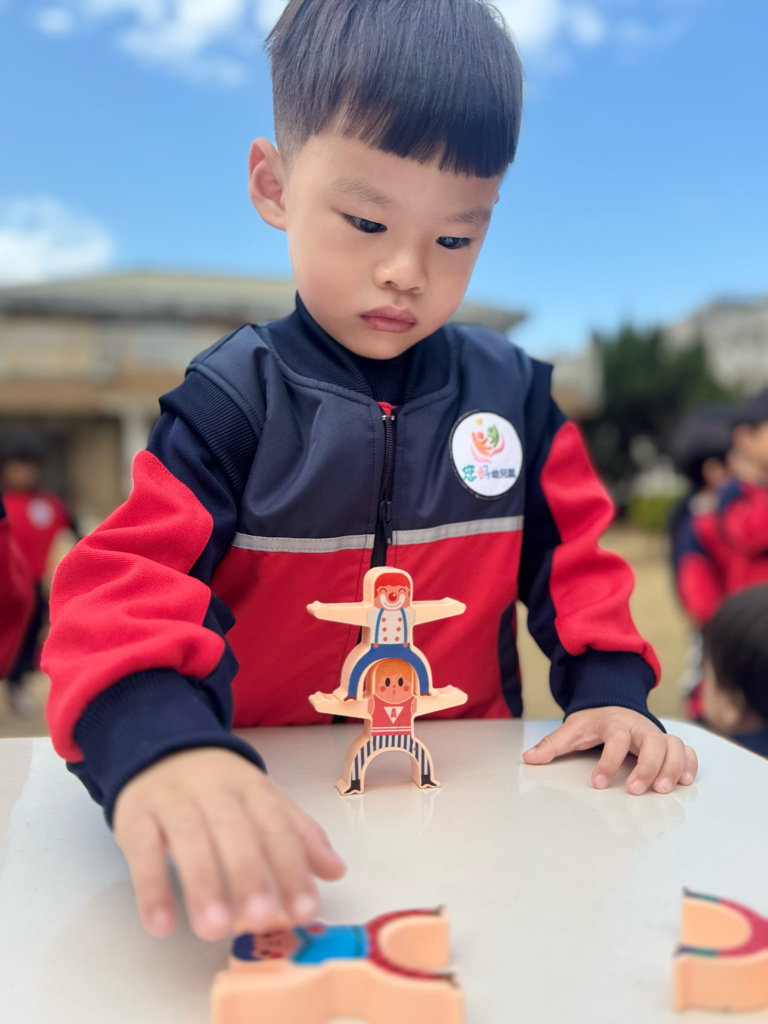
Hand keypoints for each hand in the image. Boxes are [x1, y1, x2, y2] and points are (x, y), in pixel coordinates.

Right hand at [113, 748, 345, 941]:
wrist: (161, 748)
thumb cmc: (221, 789)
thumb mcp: (263, 802)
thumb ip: (298, 837)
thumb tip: (337, 872)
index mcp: (253, 788)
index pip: (276, 826)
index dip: (292, 867)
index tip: (306, 910)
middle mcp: (215, 790)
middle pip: (234, 829)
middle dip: (248, 873)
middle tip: (260, 919)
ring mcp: (173, 800)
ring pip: (189, 837)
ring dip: (202, 883)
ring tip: (213, 929)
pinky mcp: (135, 815)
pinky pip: (141, 849)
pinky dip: (150, 887)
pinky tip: (161, 924)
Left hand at [522, 707, 697, 794]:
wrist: (615, 705)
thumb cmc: (595, 722)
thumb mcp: (573, 729)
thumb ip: (553, 744)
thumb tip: (528, 758)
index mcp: (615, 722)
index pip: (615, 739)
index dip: (608, 762)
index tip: (597, 784)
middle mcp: (640, 727)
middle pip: (652, 741)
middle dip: (647, 766)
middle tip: (636, 790)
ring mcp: (657, 735)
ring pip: (674, 746)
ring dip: (672, 767)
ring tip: (662, 790)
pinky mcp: (669, 744)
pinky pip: (687, 751)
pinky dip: (690, 764)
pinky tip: (684, 782)